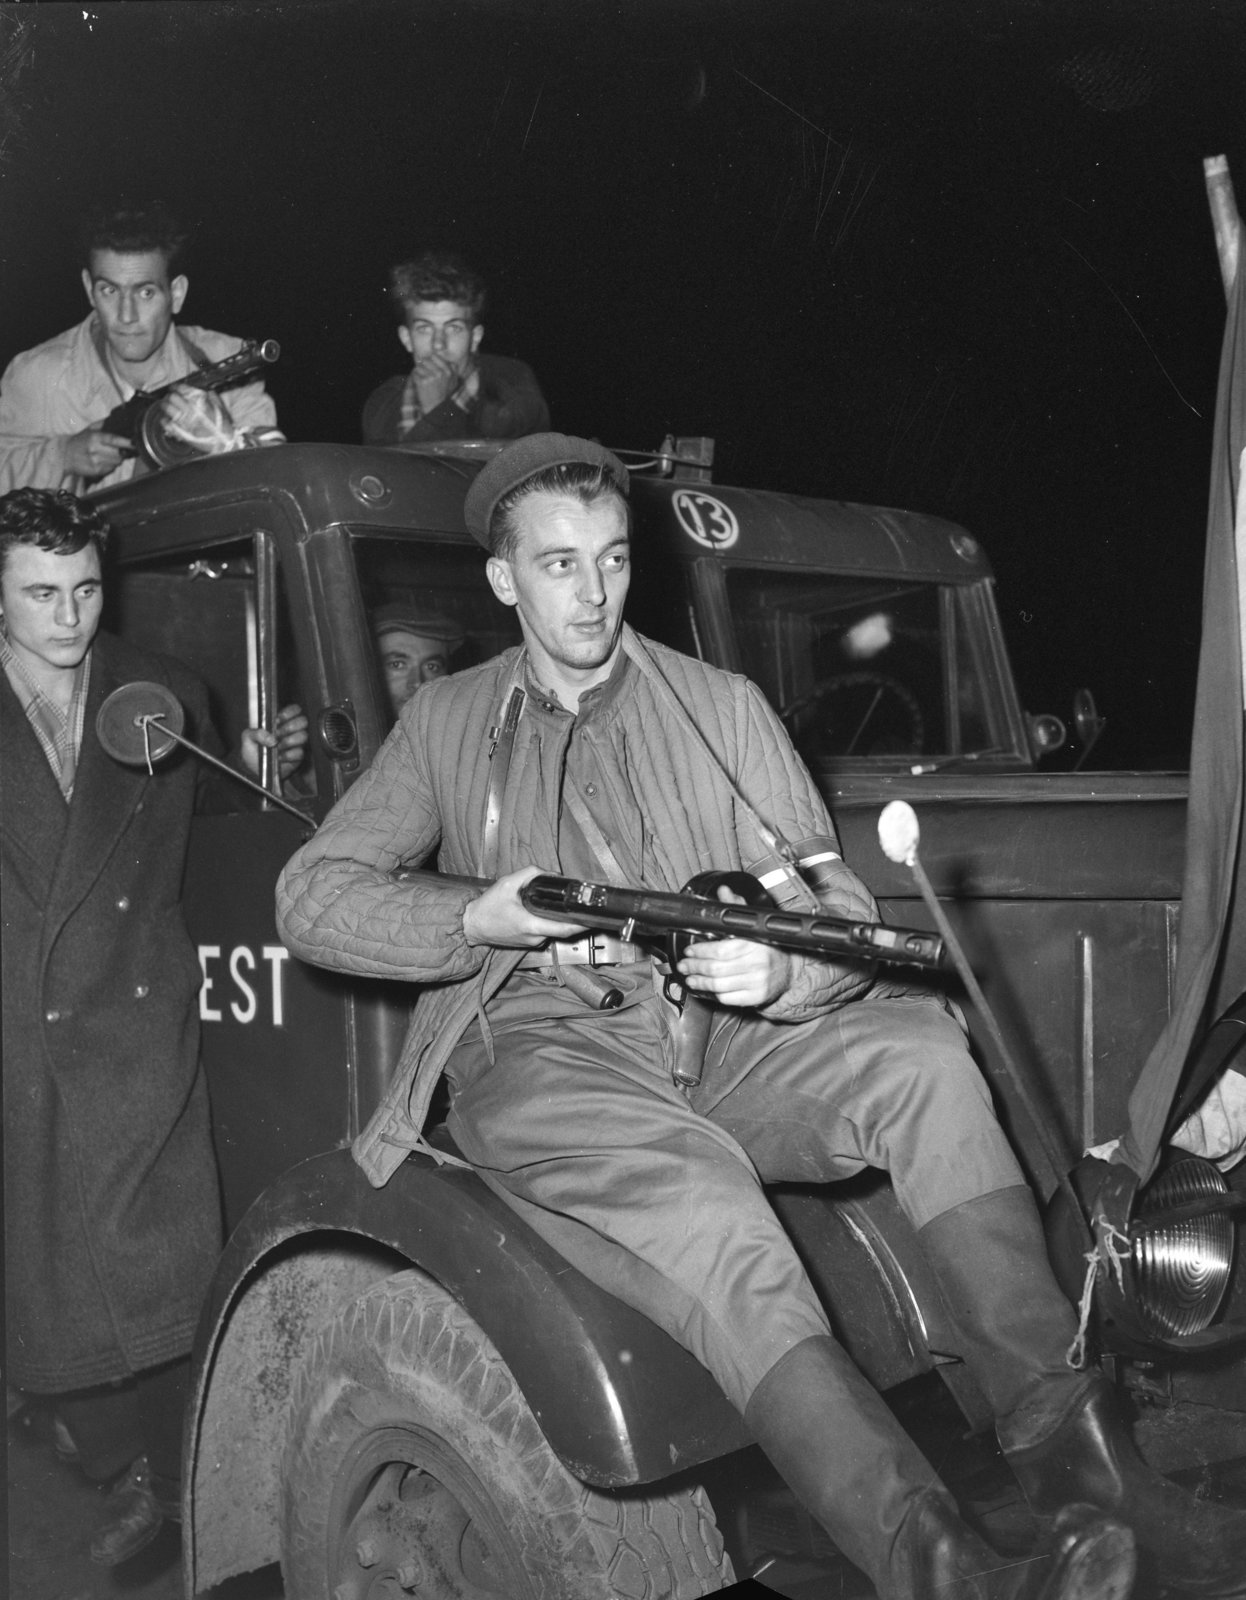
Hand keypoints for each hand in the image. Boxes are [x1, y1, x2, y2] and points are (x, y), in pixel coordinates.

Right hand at [64, 424, 130, 478]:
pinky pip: (111, 469)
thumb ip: (105, 424)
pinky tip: (102, 461)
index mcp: (94, 437)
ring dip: (116, 459)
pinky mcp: (96, 471)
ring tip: (107, 455)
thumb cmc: (80, 441)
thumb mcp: (90, 429)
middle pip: (119, 453)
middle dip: (122, 451)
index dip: (126, 442)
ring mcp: (95, 461)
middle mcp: (95, 450)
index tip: (134, 443)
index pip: (114, 440)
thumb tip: (120, 421)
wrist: (64, 455)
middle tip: (117, 449)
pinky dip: (110, 466)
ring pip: (117, 462)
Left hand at [159, 385, 245, 453]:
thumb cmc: (224, 427)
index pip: (183, 389)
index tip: (175, 388)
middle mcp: (191, 411)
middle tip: (169, 398)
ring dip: (165, 406)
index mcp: (200, 403)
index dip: (177, 387)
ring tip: (166, 406)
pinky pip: (168, 424)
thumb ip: (212, 398)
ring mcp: (186, 422)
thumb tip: (206, 392)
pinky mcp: (182, 432)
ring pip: (168, 408)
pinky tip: (166, 420)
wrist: (223, 444)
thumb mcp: (221, 409)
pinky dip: (165, 421)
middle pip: (173, 397)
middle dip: (170, 396)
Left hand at [240, 703, 308, 780]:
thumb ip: (256, 733)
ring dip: (289, 741)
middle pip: (303, 721)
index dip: (289, 713)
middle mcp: (292, 730)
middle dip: (289, 727)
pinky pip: (300, 752)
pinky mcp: (298, 756)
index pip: (295, 710)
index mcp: (281, 721)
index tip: (277, 721)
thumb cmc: (252, 750)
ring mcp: (296, 743)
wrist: (254, 768)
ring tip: (277, 747)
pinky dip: (288, 755)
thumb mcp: (247, 737)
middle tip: (277, 734)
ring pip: (303, 736)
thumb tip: (271, 738)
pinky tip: (279, 757)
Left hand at [413, 353, 461, 413]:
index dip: (430, 360)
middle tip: (425, 374)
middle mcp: (440, 373)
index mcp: (449, 371)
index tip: (429, 365)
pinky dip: (415, 378)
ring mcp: (431, 377)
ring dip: (419, 372)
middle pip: (425, 360)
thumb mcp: (454, 381)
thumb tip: (447, 357)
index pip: (435, 356)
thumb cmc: (444, 395)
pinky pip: (414, 374)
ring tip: (423, 380)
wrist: (437, 408)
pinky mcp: (422, 382)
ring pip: (419, 366)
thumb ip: (452, 368)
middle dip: (423, 365)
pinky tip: (420, 384)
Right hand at [462, 865, 586, 949]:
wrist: (472, 925)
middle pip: (563, 930)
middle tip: (581, 905)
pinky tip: (543, 911)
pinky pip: (545, 932)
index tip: (592, 916)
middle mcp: (534, 937)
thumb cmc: (487, 907)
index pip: (565, 928)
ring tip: (557, 904)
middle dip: (574, 917)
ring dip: (558, 918)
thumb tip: (552, 874)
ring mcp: (532, 942)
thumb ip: (531, 873)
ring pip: (554, 930)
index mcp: (531, 924)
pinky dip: (548, 922)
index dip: (582, 923)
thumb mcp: (507, 883)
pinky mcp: (529, 943)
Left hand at [677, 885, 791, 1008]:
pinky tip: (704, 988)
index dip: (701, 950)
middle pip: (717, 968)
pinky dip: (712, 993)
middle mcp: (758, 963)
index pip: (721, 949)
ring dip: (700, 981)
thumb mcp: (753, 924)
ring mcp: (758, 982)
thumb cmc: (767, 946)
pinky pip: (728, 997)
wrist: (788, 971)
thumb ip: (736, 906)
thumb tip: (723, 890)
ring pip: (719, 985)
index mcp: (755, 942)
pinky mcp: (756, 997)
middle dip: (695, 966)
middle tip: (684, 965)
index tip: (689, 950)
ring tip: (690, 977)